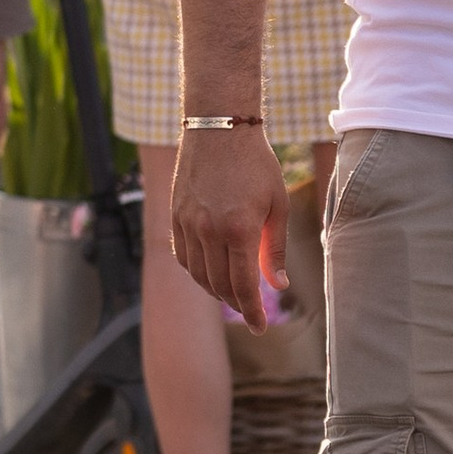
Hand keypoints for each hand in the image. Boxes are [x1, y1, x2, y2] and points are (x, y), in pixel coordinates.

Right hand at [170, 126, 288, 323]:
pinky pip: (183, 255)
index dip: (252, 311)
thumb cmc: (256, 163)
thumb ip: (275, 249)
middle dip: (236, 304)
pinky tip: (209, 272)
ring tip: (232, 294)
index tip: (260, 326)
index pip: (243, 285)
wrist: (219, 127)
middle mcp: (208, 230)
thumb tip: (278, 285)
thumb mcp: (277, 205)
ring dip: (215, 290)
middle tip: (251, 311)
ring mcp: (187, 223)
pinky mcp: (175, 214)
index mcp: (239, 229)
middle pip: (219, 284)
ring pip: (198, 274)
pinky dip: (196, 271)